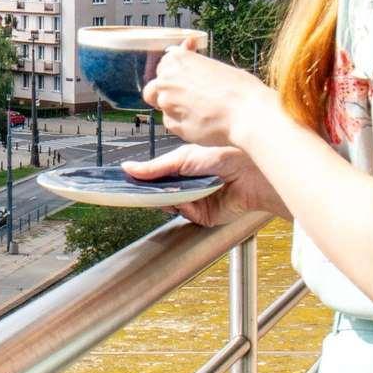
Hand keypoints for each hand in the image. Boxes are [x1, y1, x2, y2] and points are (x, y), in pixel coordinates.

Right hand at [122, 139, 286, 225]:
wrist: (250, 172)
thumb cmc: (223, 156)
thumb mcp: (182, 158)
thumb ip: (155, 168)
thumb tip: (128, 169)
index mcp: (181, 169)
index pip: (154, 177)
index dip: (140, 179)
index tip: (122, 181)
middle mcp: (187, 186)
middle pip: (158, 193)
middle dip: (148, 191)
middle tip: (130, 189)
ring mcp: (194, 202)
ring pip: (168, 204)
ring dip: (162, 198)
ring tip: (157, 190)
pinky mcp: (203, 216)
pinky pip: (184, 212)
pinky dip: (179, 206)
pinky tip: (181, 197)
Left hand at [141, 30, 267, 146]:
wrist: (247, 113)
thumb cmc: (240, 89)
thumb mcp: (216, 66)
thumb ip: (194, 63)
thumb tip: (186, 50)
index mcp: (177, 59)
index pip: (164, 65)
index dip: (175, 74)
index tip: (186, 78)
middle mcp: (166, 79)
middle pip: (155, 87)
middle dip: (167, 93)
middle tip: (189, 98)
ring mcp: (166, 102)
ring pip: (162, 107)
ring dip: (175, 109)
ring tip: (201, 112)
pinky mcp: (172, 123)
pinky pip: (171, 124)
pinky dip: (182, 124)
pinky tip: (202, 123)